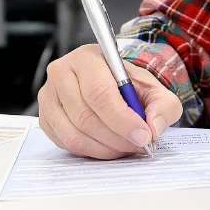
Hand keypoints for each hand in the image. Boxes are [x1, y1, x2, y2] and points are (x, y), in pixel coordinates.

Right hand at [37, 44, 182, 158]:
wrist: (112, 86)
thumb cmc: (129, 86)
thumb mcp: (155, 90)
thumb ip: (164, 106)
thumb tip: (154, 127)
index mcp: (88, 58)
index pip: (99, 92)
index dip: (122, 119)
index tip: (143, 135)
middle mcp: (61, 73)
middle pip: (85, 116)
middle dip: (116, 137)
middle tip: (137, 145)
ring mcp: (48, 96)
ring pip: (74, 134)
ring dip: (105, 148)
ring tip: (125, 147)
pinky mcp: (45, 118)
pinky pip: (66, 144)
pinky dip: (91, 151)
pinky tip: (108, 146)